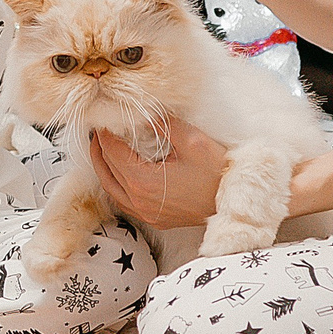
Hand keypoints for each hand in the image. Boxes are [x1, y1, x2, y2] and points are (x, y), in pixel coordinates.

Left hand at [93, 122, 229, 229]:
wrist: (234, 202)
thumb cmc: (217, 174)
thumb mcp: (192, 141)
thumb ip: (163, 125)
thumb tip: (144, 115)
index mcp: (143, 181)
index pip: (112, 152)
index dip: (105, 133)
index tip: (104, 119)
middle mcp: (139, 200)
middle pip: (106, 169)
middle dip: (99, 147)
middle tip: (98, 129)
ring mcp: (146, 213)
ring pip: (110, 188)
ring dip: (103, 167)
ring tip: (103, 148)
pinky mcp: (154, 218)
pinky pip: (123, 201)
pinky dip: (115, 184)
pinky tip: (119, 173)